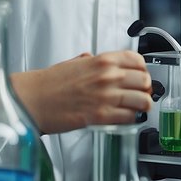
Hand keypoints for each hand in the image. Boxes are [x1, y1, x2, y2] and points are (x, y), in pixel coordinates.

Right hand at [18, 51, 153, 131]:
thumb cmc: (49, 83)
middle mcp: (108, 76)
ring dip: (143, 106)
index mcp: (102, 61)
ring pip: (143, 100)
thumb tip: (97, 60)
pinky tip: (126, 118)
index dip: (143, 70)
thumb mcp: (74, 63)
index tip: (140, 76)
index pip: (137, 60)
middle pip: (145, 80)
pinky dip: (132, 119)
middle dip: (146, 89)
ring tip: (138, 108)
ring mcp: (107, 96)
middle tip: (141, 94)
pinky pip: (129, 117)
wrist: (34, 99)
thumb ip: (91, 62)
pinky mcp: (102, 116)